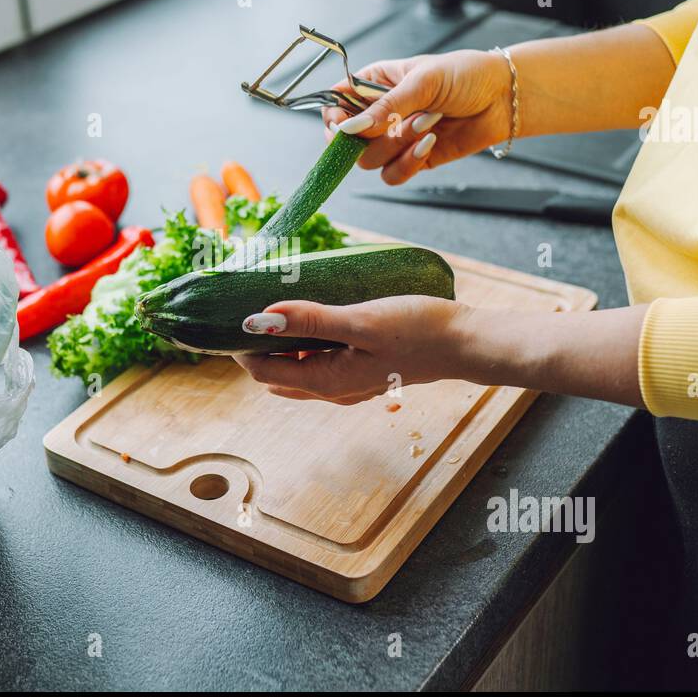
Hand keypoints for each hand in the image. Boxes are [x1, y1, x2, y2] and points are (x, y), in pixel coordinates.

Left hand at [233, 296, 471, 403]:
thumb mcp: (361, 321)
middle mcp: (333, 389)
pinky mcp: (363, 370)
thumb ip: (311, 319)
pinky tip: (313, 316)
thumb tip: (260, 319)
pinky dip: (305, 343)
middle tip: (247, 307)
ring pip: (298, 367)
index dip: (241, 347)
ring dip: (281, 344)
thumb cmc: (418, 331)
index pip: (262, 372)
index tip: (230, 313)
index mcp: (326, 381)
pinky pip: (320, 361)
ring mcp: (349, 382)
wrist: (466, 343)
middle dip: (256, 347)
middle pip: (276, 373)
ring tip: (276, 307)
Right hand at [320, 49, 511, 185]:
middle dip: (373, 135)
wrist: (502, 98)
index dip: (334, 119)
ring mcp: (395, 139)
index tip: (344, 126)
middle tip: (397, 122)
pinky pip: (393, 175)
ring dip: (397, 145)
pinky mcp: (413, 160)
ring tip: (428, 123)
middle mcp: (380, 114)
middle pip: (347, 141)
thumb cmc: (465, 76)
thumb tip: (349, 130)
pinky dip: (408, 163)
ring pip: (370, 161)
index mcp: (375, 84)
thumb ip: (385, 107)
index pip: (335, 105)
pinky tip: (431, 143)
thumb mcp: (423, 81)